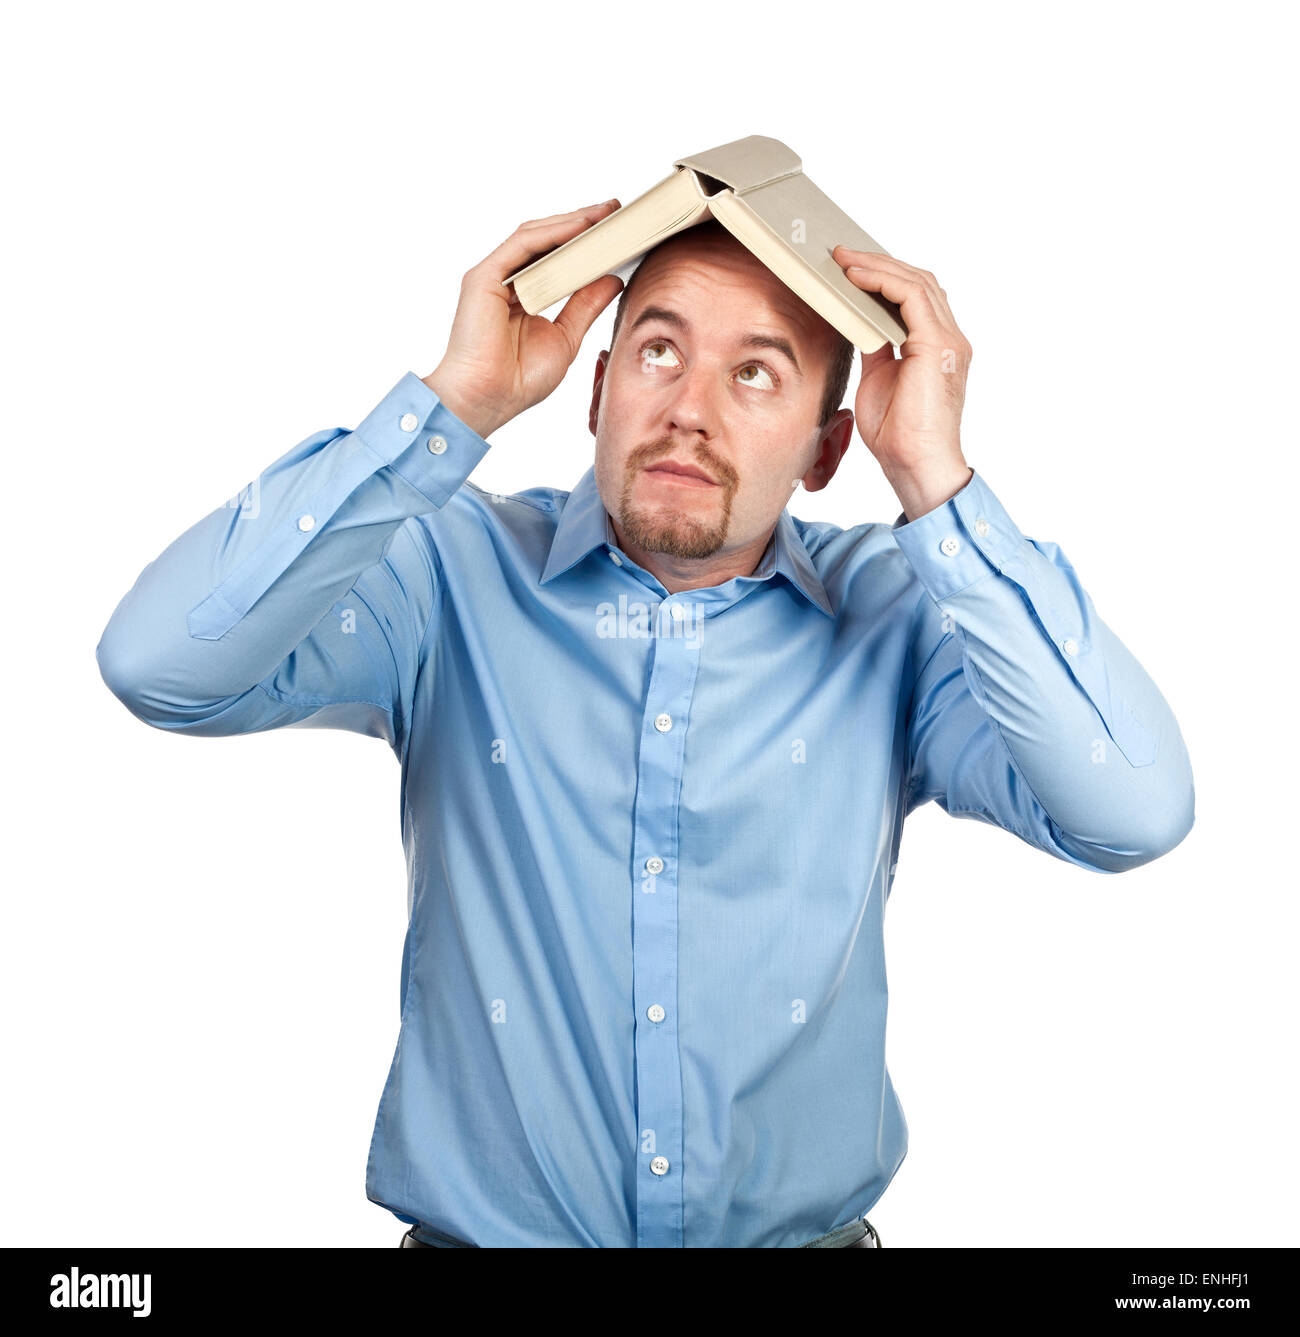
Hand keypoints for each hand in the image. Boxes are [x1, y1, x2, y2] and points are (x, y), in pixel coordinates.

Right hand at [424, 202, 623, 438]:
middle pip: (546, 242)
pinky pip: (522, 245)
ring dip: (570, 222)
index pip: (555, 260)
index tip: (615, 232)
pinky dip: (551, 233)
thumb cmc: (518, 380)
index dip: (584, 244)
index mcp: (524, 297)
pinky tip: (579, 227)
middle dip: (581, 224)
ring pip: (534, 237)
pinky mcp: (484, 277)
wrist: (489, 400)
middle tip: (614, 212)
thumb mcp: (566, 337)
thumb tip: (613, 278)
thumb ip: (586, 305)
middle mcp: (507, 282)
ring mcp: (493, 277)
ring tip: (603, 214)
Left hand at [832, 246, 973, 520]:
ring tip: (844, 261)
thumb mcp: (879, 380)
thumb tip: (858, 325)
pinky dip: (883, 282)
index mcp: (937, 347)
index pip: (916, 297)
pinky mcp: (938, 345)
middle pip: (918, 282)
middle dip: (879, 264)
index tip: (850, 269)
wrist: (914, 464)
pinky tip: (856, 278)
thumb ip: (877, 349)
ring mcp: (948, 340)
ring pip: (916, 282)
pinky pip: (911, 297)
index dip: (885, 278)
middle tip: (842, 256)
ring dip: (878, 267)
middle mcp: (949, 338)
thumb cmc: (897, 435)